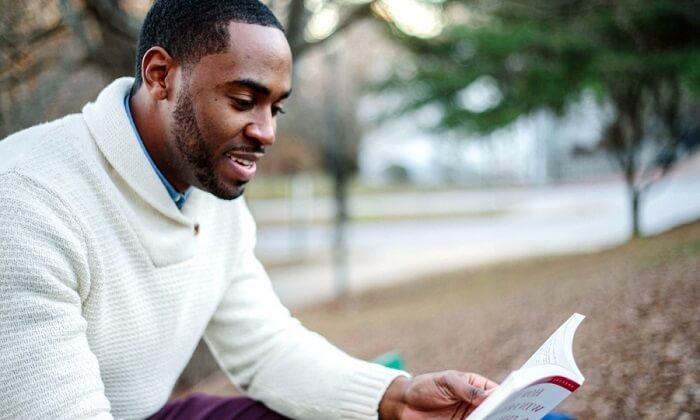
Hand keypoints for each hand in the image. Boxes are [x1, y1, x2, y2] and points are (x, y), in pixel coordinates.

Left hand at [378, 370, 497, 419]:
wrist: (404, 404)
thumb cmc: (426, 386)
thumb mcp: (447, 382)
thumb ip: (468, 389)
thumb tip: (491, 395)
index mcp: (478, 389)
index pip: (498, 394)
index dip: (509, 398)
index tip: (515, 402)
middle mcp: (477, 406)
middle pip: (497, 412)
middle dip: (503, 414)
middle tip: (506, 415)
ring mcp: (470, 419)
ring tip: (491, 419)